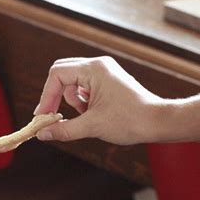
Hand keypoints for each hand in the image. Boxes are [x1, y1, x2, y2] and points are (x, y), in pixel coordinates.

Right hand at [34, 56, 162, 145]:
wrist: (156, 122)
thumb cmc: (129, 120)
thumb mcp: (92, 127)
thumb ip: (64, 130)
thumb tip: (42, 134)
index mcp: (94, 69)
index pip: (57, 74)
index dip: (46, 96)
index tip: (43, 117)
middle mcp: (98, 65)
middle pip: (62, 75)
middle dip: (56, 98)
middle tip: (52, 118)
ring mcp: (104, 72)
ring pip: (73, 84)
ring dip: (72, 102)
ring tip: (86, 117)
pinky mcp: (108, 81)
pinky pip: (85, 88)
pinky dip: (83, 103)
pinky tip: (93, 115)